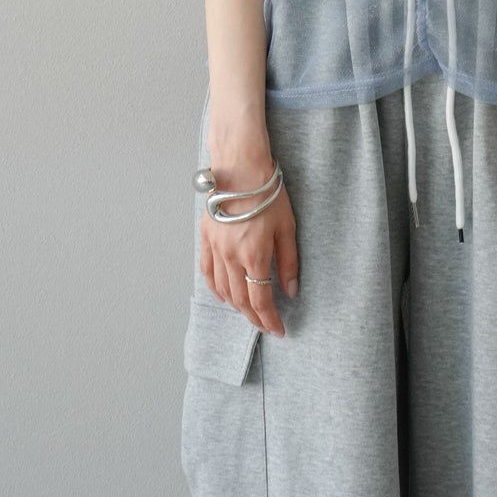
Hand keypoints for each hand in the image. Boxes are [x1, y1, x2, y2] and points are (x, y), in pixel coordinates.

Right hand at [198, 169, 298, 337]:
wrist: (240, 167)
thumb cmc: (267, 193)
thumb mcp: (286, 228)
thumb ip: (288, 263)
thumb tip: (290, 291)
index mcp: (254, 256)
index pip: (260, 300)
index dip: (269, 320)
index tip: (279, 330)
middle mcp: (231, 257)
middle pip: (240, 299)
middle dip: (254, 318)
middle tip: (265, 326)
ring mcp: (215, 248)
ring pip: (222, 289)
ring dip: (236, 306)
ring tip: (249, 313)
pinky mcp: (206, 239)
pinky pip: (207, 271)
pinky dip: (215, 288)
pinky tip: (223, 295)